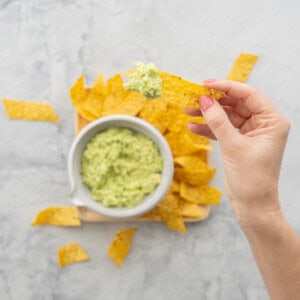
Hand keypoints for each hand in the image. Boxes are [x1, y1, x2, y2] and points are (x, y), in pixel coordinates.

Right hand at [185, 80, 289, 227]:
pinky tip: (193, 126)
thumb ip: (218, 121)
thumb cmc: (252, 178)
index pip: (248, 95)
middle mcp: (262, 124)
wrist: (253, 205)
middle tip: (193, 98)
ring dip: (208, 114)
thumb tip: (204, 100)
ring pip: (226, 116)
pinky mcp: (239, 142)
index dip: (226, 86)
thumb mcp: (233, 146)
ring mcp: (250, 133)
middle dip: (213, 101)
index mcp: (271, 121)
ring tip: (188, 111)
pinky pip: (222, 130)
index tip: (205, 84)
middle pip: (235, 104)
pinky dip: (209, 128)